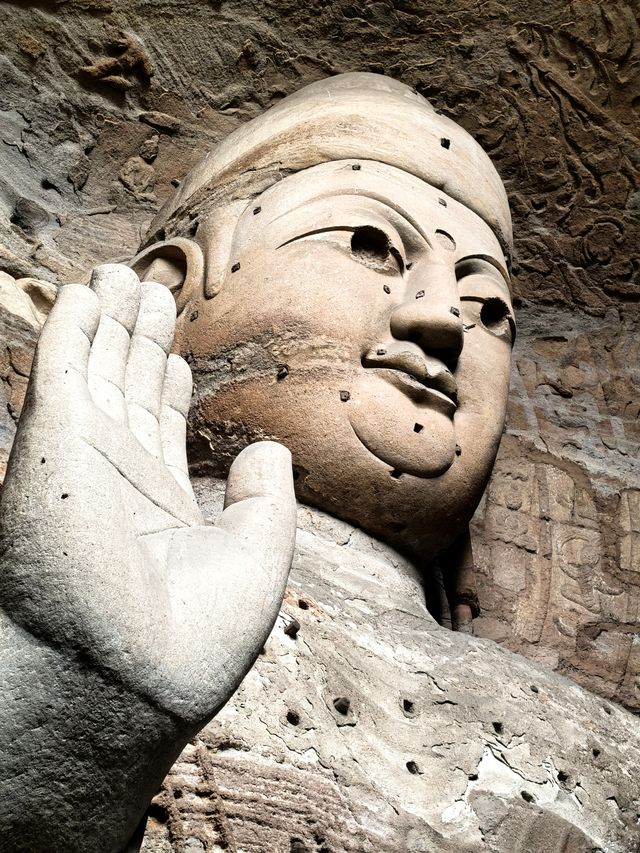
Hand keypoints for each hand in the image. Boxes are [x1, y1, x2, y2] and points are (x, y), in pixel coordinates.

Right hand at [0, 264, 295, 849]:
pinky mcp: (54, 442)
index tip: (174, 351)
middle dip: (136, 338)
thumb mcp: (258, 558)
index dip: (167, 385)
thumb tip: (270, 449)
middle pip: (128, 387)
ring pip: (94, 367)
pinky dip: (73, 327)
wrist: (132, 680)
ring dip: (105, 320)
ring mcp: (83, 459)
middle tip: (146, 288)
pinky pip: (63, 366)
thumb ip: (267, 497)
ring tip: (120, 275)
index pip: (162, 429)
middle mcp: (118, 479)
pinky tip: (86, 295)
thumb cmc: (195, 640)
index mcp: (162, 507)